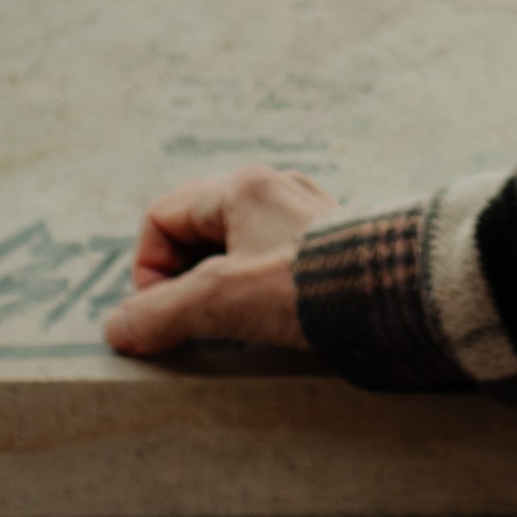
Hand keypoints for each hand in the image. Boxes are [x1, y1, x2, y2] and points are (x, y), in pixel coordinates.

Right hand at [103, 164, 337, 359]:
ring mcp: (303, 216)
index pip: (162, 216)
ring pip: (233, 250)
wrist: (399, 296)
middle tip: (195, 321)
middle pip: (196, 231)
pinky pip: (268, 264)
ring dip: (218, 289)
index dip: (149, 267)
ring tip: (233, 327)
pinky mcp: (326, 247)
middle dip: (183, 280)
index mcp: (243, 187)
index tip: (165, 310)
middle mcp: (274, 190)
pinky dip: (255, 293)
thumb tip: (118, 329)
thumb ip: (160, 314)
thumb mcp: (221, 300)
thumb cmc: (311, 287)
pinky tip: (269, 324)